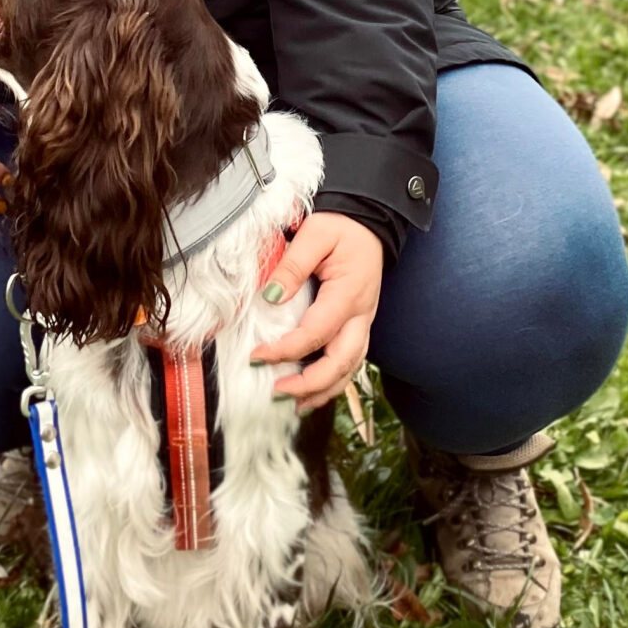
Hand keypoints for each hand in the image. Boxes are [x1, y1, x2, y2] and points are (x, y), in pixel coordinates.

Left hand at [250, 211, 383, 412]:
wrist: (370, 222)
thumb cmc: (341, 227)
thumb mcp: (315, 234)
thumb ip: (292, 265)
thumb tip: (271, 297)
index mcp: (349, 294)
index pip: (316, 333)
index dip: (286, 350)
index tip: (257, 356)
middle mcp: (361, 315)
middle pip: (341, 362)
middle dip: (310, 384)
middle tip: (277, 392)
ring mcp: (363, 322)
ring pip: (350, 368)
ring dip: (324, 390)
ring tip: (295, 405)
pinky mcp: (359, 324)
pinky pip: (350, 361)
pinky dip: (333, 380)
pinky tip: (312, 391)